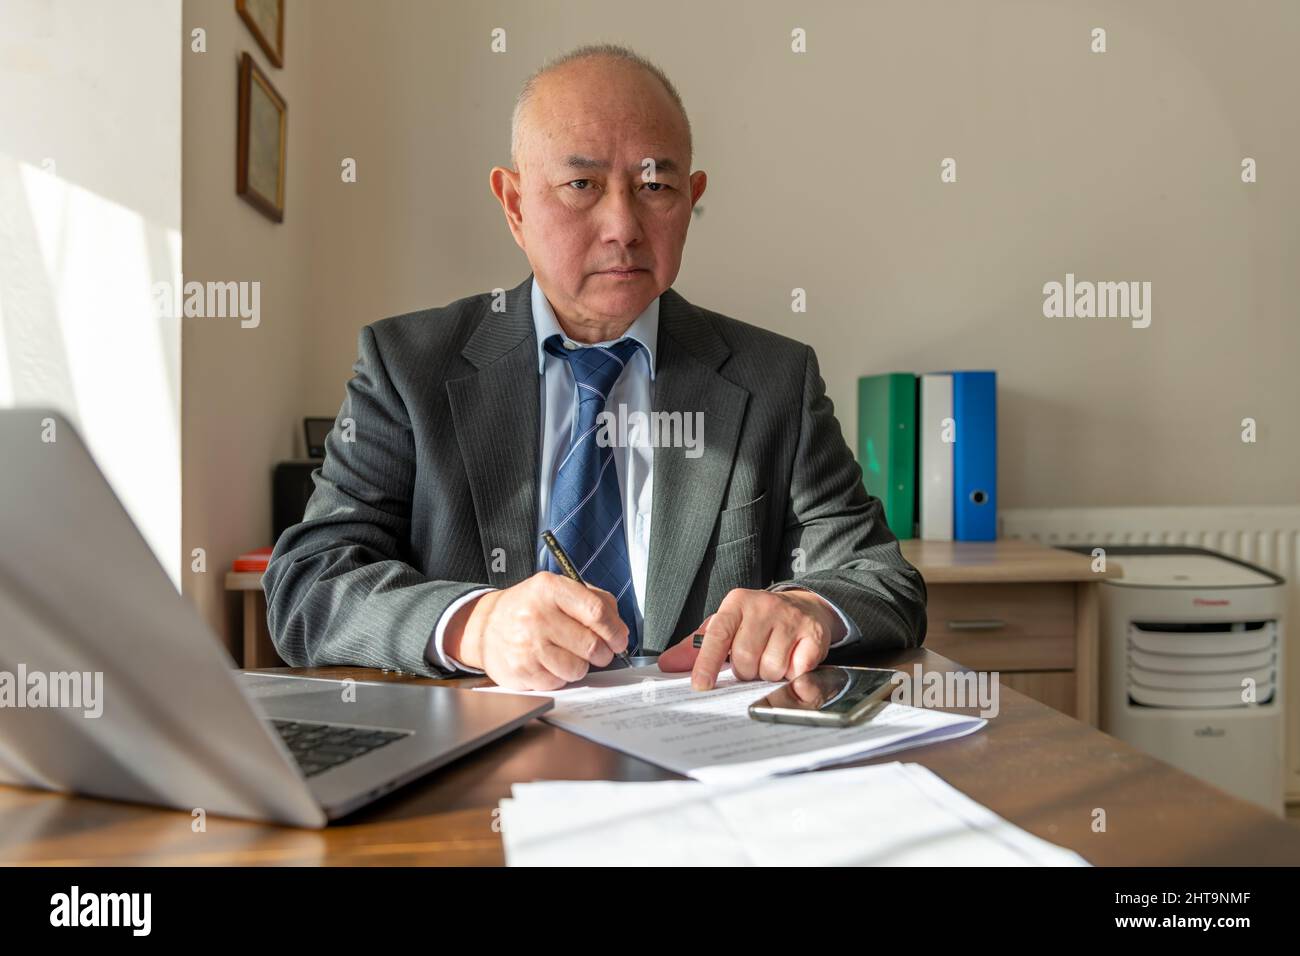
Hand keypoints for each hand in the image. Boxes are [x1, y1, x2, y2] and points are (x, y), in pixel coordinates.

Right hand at [443, 571, 628, 689]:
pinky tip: (549, 662)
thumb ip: (594, 601)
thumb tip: (620, 630)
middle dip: (603, 653)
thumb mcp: (558, 590)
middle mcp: (536, 615)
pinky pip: (559, 682)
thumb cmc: (529, 608)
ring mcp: (527, 644)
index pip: (596, 612)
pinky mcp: (521, 670)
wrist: (486, 626)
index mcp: (549, 589)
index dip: (615, 631)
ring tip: (566, 654)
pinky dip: (560, 676)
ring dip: (580, 666)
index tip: (619, 640)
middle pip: (591, 645)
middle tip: (598, 652)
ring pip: (578, 668)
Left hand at [656, 588, 842, 689]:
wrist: (804, 606)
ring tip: (772, 660)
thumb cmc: (758, 623)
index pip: (717, 635)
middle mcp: (764, 606)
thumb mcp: (727, 626)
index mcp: (737, 603)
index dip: (707, 663)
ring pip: (771, 668)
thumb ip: (697, 646)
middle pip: (745, 658)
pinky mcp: (814, 634)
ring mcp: (791, 618)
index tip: (700, 685)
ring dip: (769, 674)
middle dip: (746, 672)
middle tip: (751, 664)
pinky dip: (792, 674)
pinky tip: (792, 661)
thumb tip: (667, 664)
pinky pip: (797, 670)